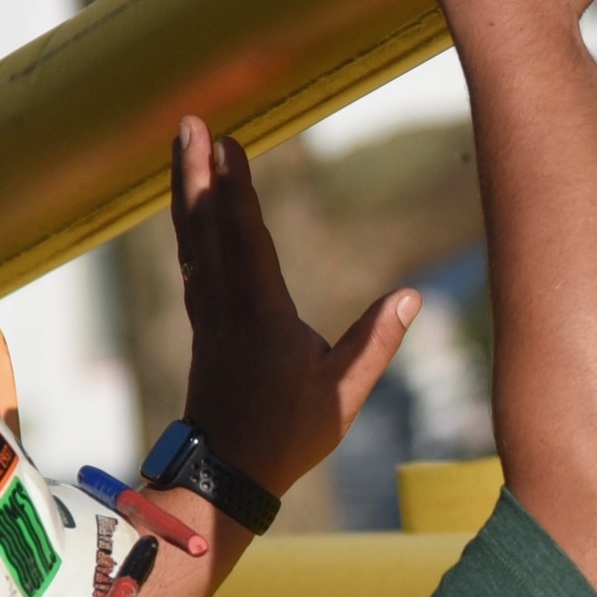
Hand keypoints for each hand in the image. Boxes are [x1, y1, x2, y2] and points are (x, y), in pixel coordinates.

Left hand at [168, 116, 414, 499]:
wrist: (225, 475)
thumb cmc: (287, 437)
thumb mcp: (343, 394)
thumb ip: (375, 342)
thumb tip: (413, 296)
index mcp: (262, 317)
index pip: (246, 238)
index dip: (235, 188)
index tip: (227, 143)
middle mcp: (226, 308)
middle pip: (206, 226)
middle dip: (197, 171)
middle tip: (189, 121)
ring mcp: (207, 315)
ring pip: (192, 240)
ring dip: (187, 190)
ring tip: (183, 148)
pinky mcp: (201, 326)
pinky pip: (191, 261)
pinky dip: (189, 226)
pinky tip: (191, 208)